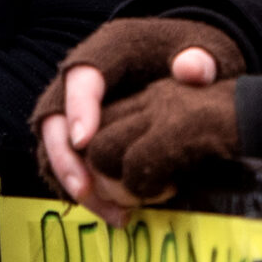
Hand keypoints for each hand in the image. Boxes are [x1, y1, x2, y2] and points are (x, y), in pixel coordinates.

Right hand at [33, 19, 240, 216]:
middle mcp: (82, 77)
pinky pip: (68, 162)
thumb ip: (202, 59)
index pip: (81, 75)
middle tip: (85, 190)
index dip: (78, 107)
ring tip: (109, 211)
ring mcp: (76, 106)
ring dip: (73, 180)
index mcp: (109, 49)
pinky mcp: (81, 132)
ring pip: (55, 145)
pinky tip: (113, 212)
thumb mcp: (206, 50)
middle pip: (54, 116)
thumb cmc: (193, 56)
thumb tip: (191, 69)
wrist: (190, 62)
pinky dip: (85, 188)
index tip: (85, 142)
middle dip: (64, 156)